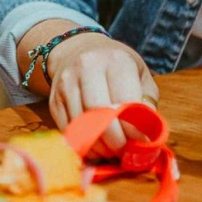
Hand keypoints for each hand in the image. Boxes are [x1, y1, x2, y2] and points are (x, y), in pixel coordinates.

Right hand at [44, 33, 158, 158]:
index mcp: (115, 60)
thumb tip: (146, 133)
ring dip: (99, 146)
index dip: (133, 128)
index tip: (141, 142)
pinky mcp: (54, 98)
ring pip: (81, 124)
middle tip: (125, 151)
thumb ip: (147, 101)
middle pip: (98, 113)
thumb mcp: (139, 74)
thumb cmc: (115, 65)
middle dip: (114, 140)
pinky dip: (83, 144)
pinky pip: (68, 129)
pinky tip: (96, 148)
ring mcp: (66, 82)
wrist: (77, 49)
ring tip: (112, 152)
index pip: (123, 101)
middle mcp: (87, 66)